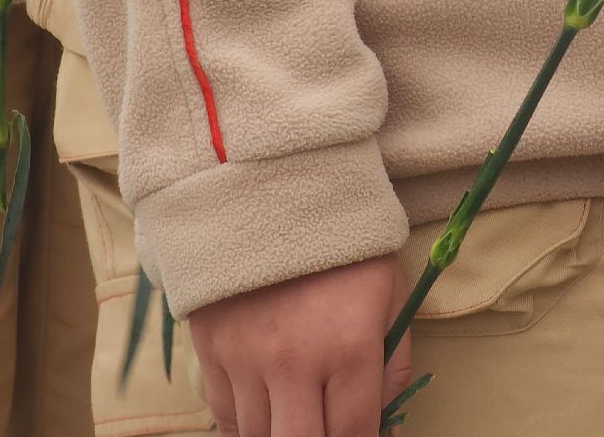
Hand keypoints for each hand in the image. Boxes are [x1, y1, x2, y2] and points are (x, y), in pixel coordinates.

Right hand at [190, 256, 412, 436]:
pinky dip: (243, 422)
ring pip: (257, 436)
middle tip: (324, 427)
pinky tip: (263, 412)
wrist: (276, 190)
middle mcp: (295, 361)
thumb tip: (382, 419)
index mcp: (350, 346)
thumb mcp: (391, 293)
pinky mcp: (211, 348)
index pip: (353, 433)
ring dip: (280, 434)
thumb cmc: (346, 243)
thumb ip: (393, 363)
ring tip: (297, 415)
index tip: (362, 436)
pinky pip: (221, 413)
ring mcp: (247, 358)